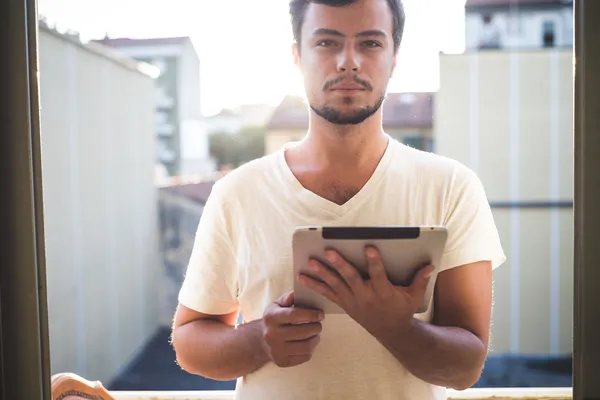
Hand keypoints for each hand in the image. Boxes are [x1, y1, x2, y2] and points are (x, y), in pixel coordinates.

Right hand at [260, 291, 323, 367]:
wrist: (259, 340)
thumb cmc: (273, 319)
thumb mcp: (277, 305)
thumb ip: (288, 298)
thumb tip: (297, 292)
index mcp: (271, 318)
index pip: (294, 315)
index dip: (311, 314)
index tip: (320, 314)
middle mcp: (271, 335)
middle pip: (302, 332)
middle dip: (316, 327)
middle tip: (318, 324)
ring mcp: (276, 350)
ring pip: (306, 346)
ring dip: (315, 338)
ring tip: (315, 333)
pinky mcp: (282, 362)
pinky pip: (304, 357)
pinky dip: (311, 349)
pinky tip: (308, 342)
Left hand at [298, 247, 433, 336]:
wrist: (390, 332)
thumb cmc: (402, 310)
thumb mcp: (414, 296)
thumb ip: (420, 279)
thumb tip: (430, 265)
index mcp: (383, 292)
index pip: (379, 275)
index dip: (375, 262)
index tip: (370, 247)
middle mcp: (366, 296)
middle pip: (351, 278)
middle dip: (340, 264)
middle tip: (329, 251)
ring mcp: (353, 301)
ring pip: (336, 285)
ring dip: (322, 273)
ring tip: (310, 261)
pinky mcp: (344, 304)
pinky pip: (327, 294)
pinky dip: (314, 285)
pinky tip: (302, 277)